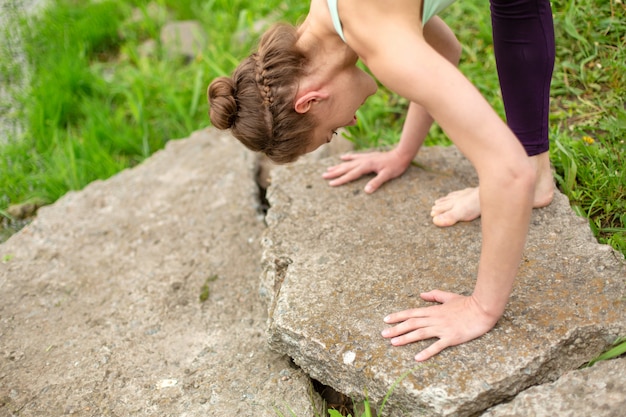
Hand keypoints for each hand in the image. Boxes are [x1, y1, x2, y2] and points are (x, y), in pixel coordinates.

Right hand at [322, 150, 410, 192]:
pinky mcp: (368, 156)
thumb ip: (376, 182)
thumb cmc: (395, 166)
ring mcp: (365, 158)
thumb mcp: (387, 175)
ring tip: (328, 169)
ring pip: (348, 163)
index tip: (331, 183)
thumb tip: (366, 191)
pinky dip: (348, 158)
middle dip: (334, 172)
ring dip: (338, 166)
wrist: (401, 154)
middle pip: (346, 168)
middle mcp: (363, 161)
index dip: (340, 180)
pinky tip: (342, 158)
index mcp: (366, 166)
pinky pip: (355, 157)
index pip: (350, 175)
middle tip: (323, 176)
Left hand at [381, 290, 499, 360]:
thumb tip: (422, 294)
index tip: (386, 320)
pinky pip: (437, 346)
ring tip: (393, 343)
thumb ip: (435, 295)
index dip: (398, 316)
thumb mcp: (449, 296)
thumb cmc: (468, 303)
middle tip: (383, 334)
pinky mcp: (451, 337)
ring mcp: (442, 328)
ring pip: (420, 333)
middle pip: (412, 323)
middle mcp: (435, 319)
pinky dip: (426, 352)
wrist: (483, 309)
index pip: (411, 313)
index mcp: (434, 310)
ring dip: (405, 338)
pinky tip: (417, 358)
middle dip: (396, 328)